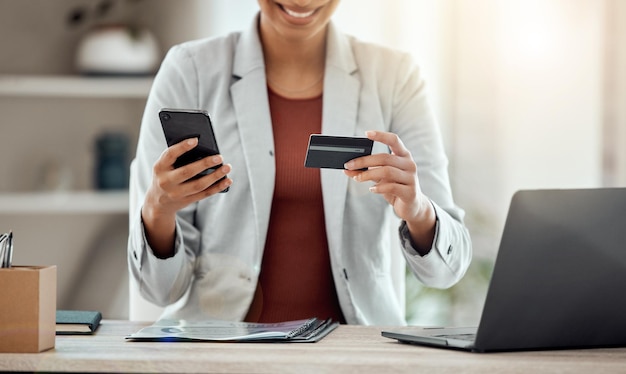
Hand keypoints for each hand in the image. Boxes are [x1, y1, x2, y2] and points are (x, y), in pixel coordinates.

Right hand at [141, 138, 231, 256]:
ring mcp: (176, 193)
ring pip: (199, 185)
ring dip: (215, 176)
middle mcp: (166, 181)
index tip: (196, 140)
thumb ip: (178, 158)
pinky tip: (227, 180)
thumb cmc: (166, 176)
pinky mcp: (186, 201)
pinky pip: (204, 194)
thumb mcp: (165, 166)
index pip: (170, 155)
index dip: (182, 147)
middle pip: (187, 172)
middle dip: (204, 164)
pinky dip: (217, 187)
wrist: (158, 202)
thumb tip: (203, 148)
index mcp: (159, 167)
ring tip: (227, 167)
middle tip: (219, 157)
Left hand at [343, 131, 434, 252]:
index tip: (366, 133)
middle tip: (349, 165)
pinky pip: (392, 187)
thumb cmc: (395, 187)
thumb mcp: (380, 178)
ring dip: (368, 174)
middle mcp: (409, 164)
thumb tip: (347, 169)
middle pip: (385, 157)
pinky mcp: (410, 192)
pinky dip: (379, 187)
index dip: (381, 135)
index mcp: (403, 156)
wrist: (412, 206)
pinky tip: (372, 189)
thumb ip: (366, 172)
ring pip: (387, 171)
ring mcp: (411, 178)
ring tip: (357, 178)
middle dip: (364, 161)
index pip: (394, 140)